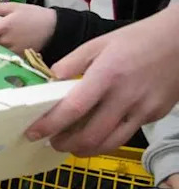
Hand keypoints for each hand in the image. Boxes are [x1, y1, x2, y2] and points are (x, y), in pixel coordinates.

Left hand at [0, 2, 56, 53]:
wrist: (55, 29)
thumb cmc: (33, 15)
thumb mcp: (13, 6)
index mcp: (3, 27)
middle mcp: (6, 42)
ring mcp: (12, 52)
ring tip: (2, 40)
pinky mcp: (18, 59)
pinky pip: (4, 57)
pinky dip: (3, 53)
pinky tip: (10, 46)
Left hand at [26, 7, 178, 154]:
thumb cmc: (137, 39)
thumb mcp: (99, 44)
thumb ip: (71, 64)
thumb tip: (47, 81)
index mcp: (106, 75)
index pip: (73, 109)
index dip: (49, 125)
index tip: (33, 132)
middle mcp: (125, 96)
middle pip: (90, 136)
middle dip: (65, 144)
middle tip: (51, 142)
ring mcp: (143, 109)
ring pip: (109, 143)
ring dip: (84, 149)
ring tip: (70, 145)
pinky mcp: (155, 115)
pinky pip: (126, 134)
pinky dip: (106, 140)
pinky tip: (95, 133)